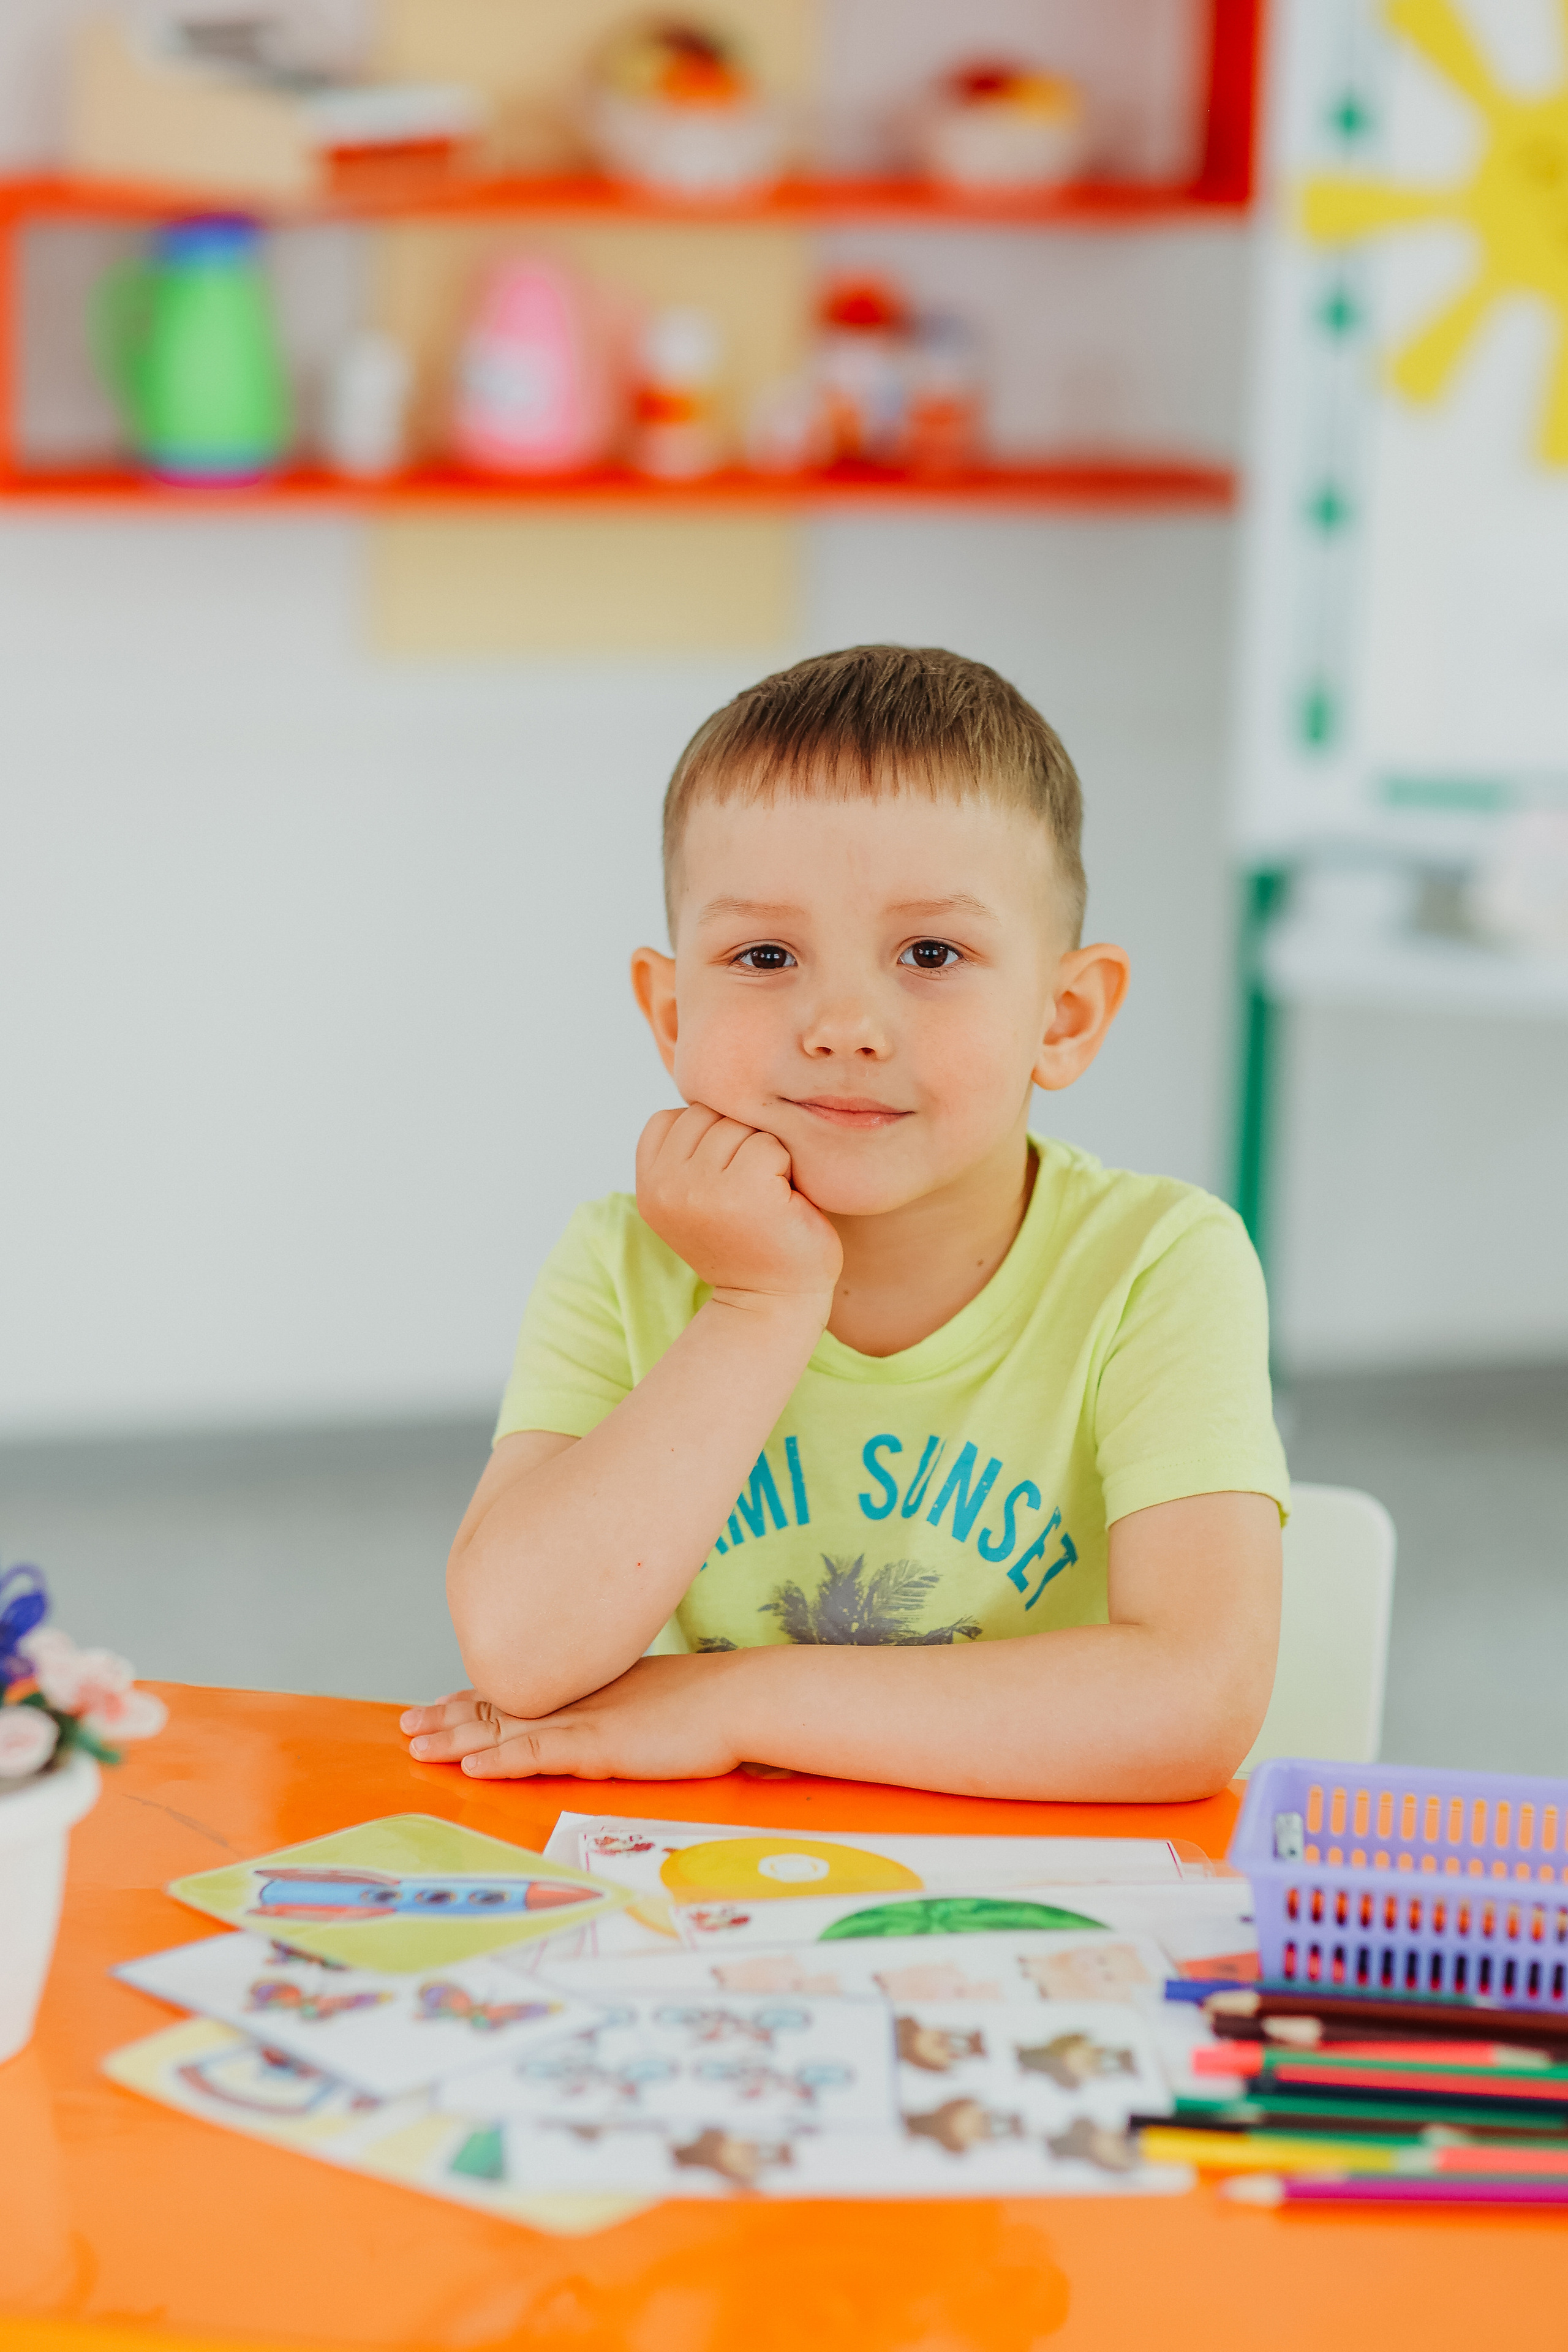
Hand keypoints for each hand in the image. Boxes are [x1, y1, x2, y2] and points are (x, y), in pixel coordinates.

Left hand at [400, 1655, 746, 1781]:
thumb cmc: (710, 1703)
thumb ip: (622, 1704)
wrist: (743, 1697)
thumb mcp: (653, 1698)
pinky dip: (499, 1760)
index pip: (519, 1690)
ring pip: (504, 1728)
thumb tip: (615, 1718)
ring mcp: (585, 1719)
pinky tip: (470, 1767)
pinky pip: (537, 1753)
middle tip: (407, 1724)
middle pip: (499, 1704)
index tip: (440, 1702)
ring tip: (417, 1746)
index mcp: (587, 1686)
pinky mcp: (599, 1745)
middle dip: (449, 1716)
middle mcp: (577, 1696)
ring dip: (457, 1739)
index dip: (475, 1697)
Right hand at [636, 1106, 841, 1308]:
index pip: (672, 1118)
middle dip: (736, 1143)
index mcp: (648, 1186)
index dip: (707, 1140)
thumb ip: (684, 1151)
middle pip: (707, 1115)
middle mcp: (666, 1187)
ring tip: (762, 1198)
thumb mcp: (694, 1196)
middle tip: (748, 1194)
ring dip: (762, 1155)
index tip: (722, 1184)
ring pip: (739, 1125)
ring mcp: (703, 1189)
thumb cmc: (746, 1241)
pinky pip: (769, 1144)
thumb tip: (700, 1079)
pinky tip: (780, 1204)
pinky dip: (784, 1168)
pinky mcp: (746, 1191)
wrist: (774, 1301)